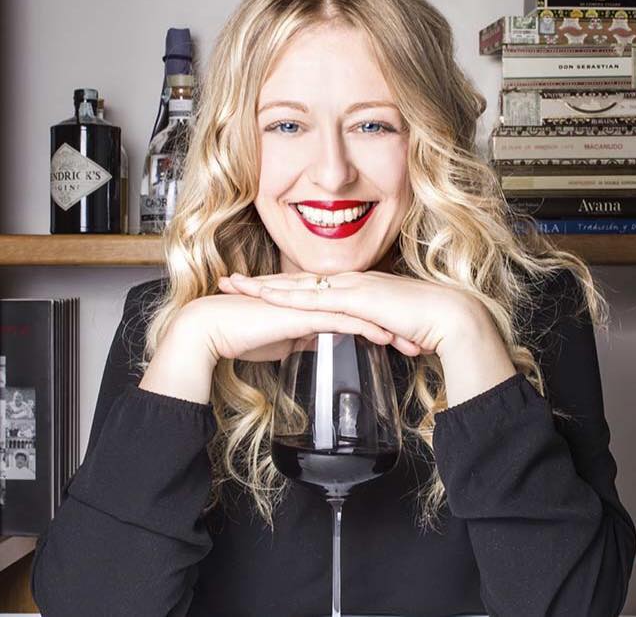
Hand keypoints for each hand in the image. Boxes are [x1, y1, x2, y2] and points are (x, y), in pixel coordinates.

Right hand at [182, 287, 398, 362]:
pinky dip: (366, 329)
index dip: (379, 321)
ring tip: (412, 341)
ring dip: (388, 327)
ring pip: (359, 312)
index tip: (402, 335)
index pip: (353, 310)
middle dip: (393, 323)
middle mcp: (314, 298)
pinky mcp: (302, 313)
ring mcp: (309, 303)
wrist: (212, 328)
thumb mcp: (281, 339)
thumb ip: (301, 335)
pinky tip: (386, 339)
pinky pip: (341, 320)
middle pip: (363, 308)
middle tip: (418, 337)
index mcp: (310, 302)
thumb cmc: (241, 334)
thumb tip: (315, 342)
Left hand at [217, 270, 479, 358]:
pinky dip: (287, 295)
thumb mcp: (390, 325)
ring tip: (234, 285)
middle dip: (260, 281)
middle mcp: (349, 281)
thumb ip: (373, 327)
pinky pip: (315, 297)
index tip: (254, 289)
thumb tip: (366, 335)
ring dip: (264, 285)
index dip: (280, 286)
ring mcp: (352, 286)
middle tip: (229, 281)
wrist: (451, 318)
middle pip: (295, 279)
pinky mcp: (358, 298)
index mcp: (355, 287)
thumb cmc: (426, 323)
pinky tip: (265, 296)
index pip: (310, 286)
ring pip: (298, 284)